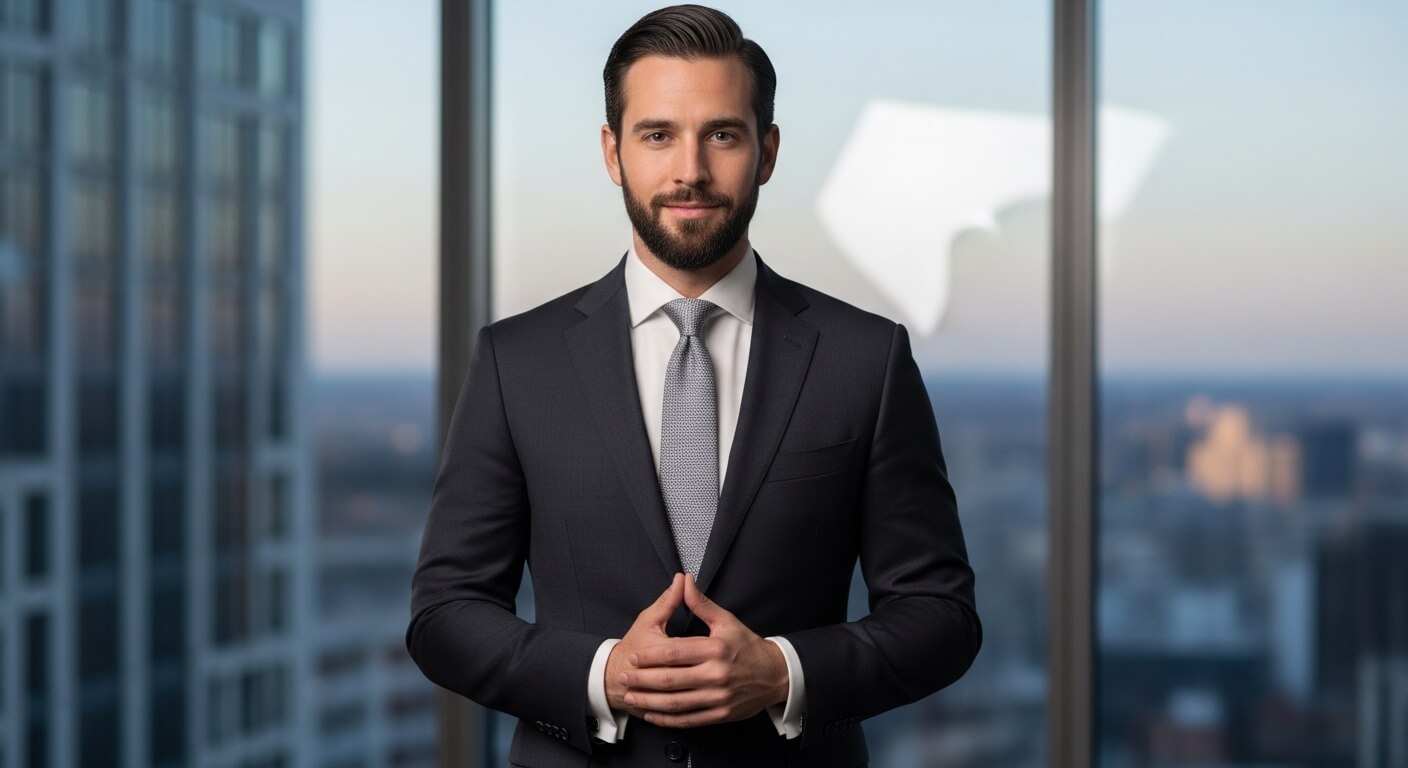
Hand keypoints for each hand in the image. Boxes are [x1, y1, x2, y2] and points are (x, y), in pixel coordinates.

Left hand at [620, 574, 788, 728]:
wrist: (776, 675)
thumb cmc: (748, 646)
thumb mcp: (727, 621)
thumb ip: (701, 604)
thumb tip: (684, 581)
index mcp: (716, 649)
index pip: (675, 653)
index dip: (650, 656)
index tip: (634, 656)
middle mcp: (716, 675)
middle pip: (671, 680)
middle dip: (643, 680)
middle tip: (625, 678)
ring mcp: (718, 698)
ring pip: (676, 703)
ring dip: (649, 702)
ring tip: (632, 698)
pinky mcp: (720, 714)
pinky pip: (688, 720)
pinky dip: (667, 719)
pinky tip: (653, 714)